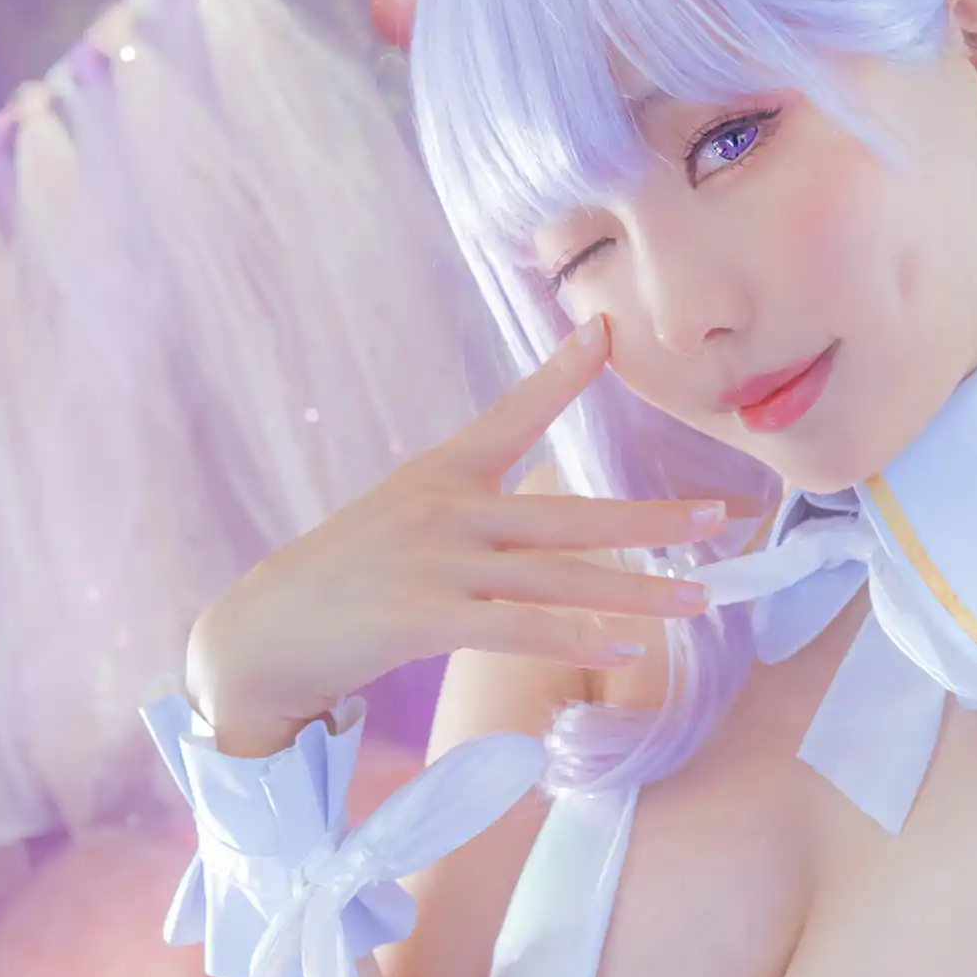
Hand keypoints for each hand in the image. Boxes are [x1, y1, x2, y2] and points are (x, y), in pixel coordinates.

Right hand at [186, 316, 739, 741]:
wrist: (256, 639)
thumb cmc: (335, 588)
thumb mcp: (397, 524)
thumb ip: (462, 517)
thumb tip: (527, 527)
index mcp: (438, 475)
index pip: (512, 415)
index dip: (560, 374)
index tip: (608, 331)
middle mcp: (444, 510)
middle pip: (568, 514)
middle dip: (650, 518)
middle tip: (720, 518)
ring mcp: (434, 563)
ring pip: (557, 577)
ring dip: (635, 589)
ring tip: (697, 597)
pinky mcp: (420, 617)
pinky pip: (516, 627)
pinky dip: (576, 636)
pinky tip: (627, 644)